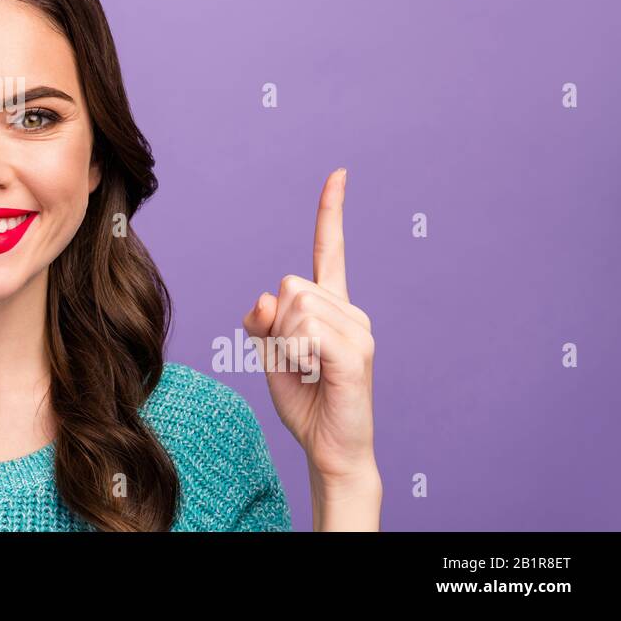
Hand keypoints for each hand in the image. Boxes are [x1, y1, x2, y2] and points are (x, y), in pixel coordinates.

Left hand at [242, 168, 376, 481]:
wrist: (329, 446)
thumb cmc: (303, 398)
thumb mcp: (269, 352)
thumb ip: (262, 320)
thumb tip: (266, 298)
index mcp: (331, 307)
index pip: (331, 250)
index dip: (331, 212)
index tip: (338, 174)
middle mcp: (351, 312)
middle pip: (289, 284)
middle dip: (275, 322)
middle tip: (293, 359)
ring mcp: (358, 331)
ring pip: (295, 307)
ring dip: (284, 341)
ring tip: (306, 369)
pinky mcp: (356, 354)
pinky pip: (306, 332)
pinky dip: (295, 353)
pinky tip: (313, 373)